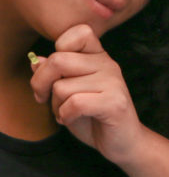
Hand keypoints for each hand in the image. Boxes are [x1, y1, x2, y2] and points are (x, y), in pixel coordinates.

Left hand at [29, 24, 145, 164]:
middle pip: (59, 60)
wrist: (124, 143)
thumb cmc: (95, 117)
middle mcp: (108, 65)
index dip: (59, 48)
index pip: (78, 33)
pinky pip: (75, 103)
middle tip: (43, 98)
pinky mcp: (114, 103)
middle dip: (41, 83)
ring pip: (62, 86)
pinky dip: (65, 115)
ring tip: (65, 113)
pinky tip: (71, 119)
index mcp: (99, 57)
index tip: (56, 72)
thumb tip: (36, 61)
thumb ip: (55, 74)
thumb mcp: (69, 92)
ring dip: (55, 105)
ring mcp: (114, 83)